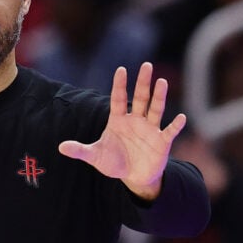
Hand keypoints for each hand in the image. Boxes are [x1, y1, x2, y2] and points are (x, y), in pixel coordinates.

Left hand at [58, 62, 185, 199]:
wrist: (133, 177)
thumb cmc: (114, 162)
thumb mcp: (96, 156)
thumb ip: (80, 151)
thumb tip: (61, 147)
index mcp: (119, 120)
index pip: (118, 98)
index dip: (119, 85)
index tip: (121, 70)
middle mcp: (136, 120)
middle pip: (140, 98)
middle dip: (143, 83)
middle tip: (147, 65)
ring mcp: (150, 129)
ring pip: (155, 109)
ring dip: (159, 97)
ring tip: (162, 82)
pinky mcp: (162, 142)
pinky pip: (169, 131)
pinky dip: (176, 125)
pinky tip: (181, 118)